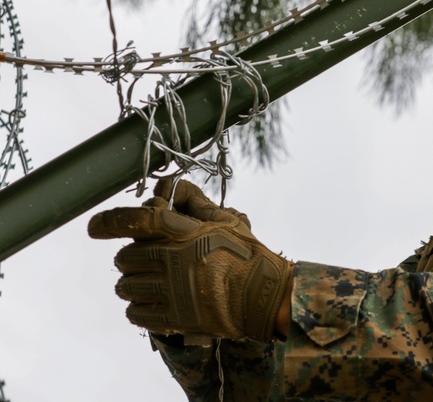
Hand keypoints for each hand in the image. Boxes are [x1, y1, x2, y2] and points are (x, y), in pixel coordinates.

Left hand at [89, 179, 292, 341]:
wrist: (264, 297)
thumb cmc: (247, 255)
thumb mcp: (227, 221)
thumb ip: (195, 203)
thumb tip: (170, 186)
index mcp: (185, 234)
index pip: (137, 220)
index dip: (110, 221)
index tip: (95, 226)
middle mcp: (174, 261)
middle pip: (126, 256)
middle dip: (132, 256)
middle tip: (150, 258)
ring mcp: (172, 292)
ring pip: (126, 286)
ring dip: (134, 283)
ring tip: (154, 282)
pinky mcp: (173, 319)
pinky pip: (134, 313)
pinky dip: (139, 308)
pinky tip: (155, 302)